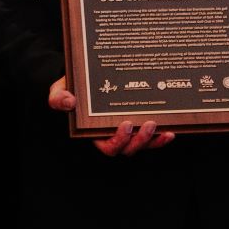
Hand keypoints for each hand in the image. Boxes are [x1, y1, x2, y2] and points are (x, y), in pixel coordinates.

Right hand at [48, 76, 174, 155]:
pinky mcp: (139, 125)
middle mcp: (113, 136)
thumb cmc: (71, 88)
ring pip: (143, 145)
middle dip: (141, 141)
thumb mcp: (59, 90)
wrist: (83, 80)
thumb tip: (68, 101)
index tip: (126, 125)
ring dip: (154, 140)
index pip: (108, 147)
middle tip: (149, 124)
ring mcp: (128, 132)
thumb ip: (58, 97)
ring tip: (163, 129)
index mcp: (95, 133)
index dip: (119, 141)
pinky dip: (161, 137)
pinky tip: (170, 130)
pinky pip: (152, 137)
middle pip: (129, 148)